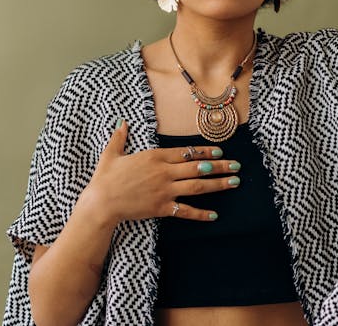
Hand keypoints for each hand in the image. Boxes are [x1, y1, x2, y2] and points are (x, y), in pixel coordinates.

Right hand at [84, 120, 239, 224]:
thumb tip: (122, 123)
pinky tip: (215, 214)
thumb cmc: (105, 178)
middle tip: (236, 165)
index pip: (186, 152)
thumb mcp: (112, 154)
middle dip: (219, 165)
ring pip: (197, 186)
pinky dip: (201, 213)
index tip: (219, 150)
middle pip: (197, 167)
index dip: (204, 150)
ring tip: (234, 182)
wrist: (101, 203)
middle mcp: (164, 172)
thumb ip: (120, 137)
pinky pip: (185, 210)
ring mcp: (165, 190)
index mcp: (155, 156)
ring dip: (217, 184)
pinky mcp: (162, 208)